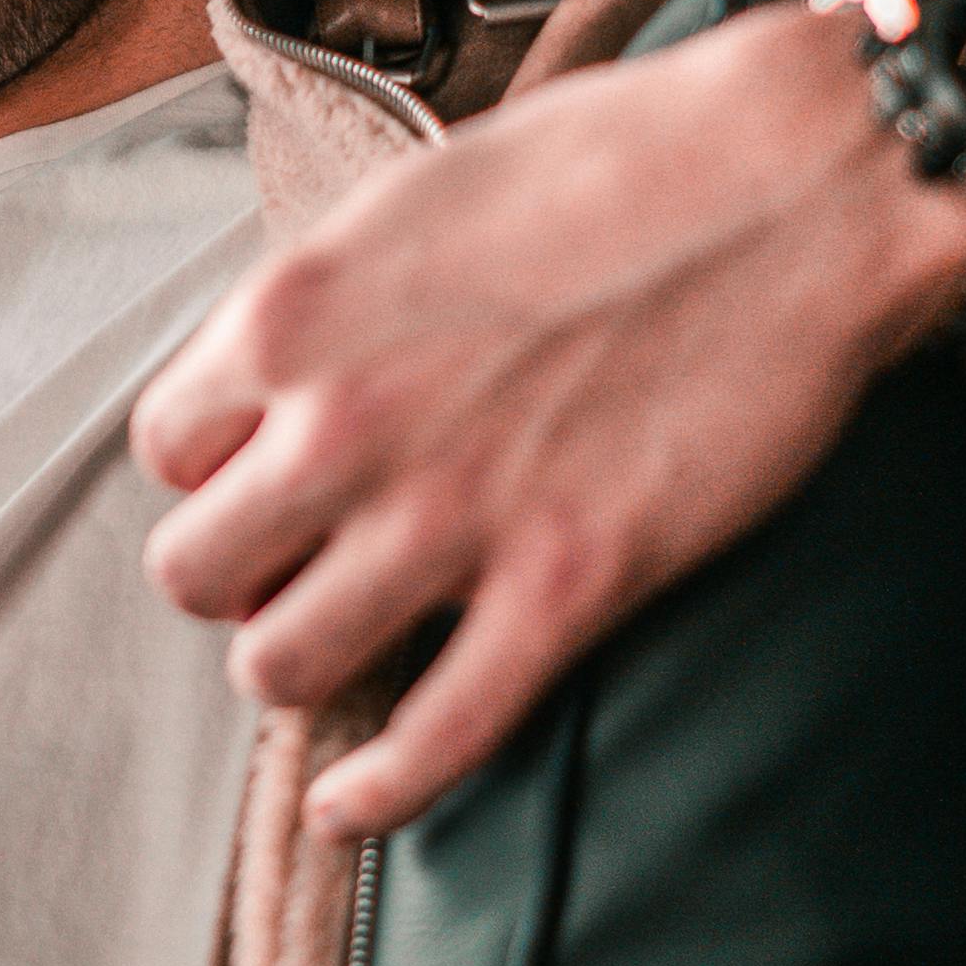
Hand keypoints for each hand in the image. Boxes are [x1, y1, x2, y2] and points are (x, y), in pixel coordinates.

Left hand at [136, 6, 965, 838]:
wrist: (801, 181)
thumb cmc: (620, 163)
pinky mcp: (565, 587)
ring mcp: (452, 515)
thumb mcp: (418, 200)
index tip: (261, 474)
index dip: (211, 473)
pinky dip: (377, 789)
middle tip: (297, 564)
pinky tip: (352, 803)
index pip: (165, 449)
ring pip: (279, 665)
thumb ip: (334, 306)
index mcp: (296, 315)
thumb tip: (286, 379)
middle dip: (236, 579)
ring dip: (300, 667)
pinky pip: (431, 738)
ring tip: (343, 645)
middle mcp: (345, 423)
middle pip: (191, 573)